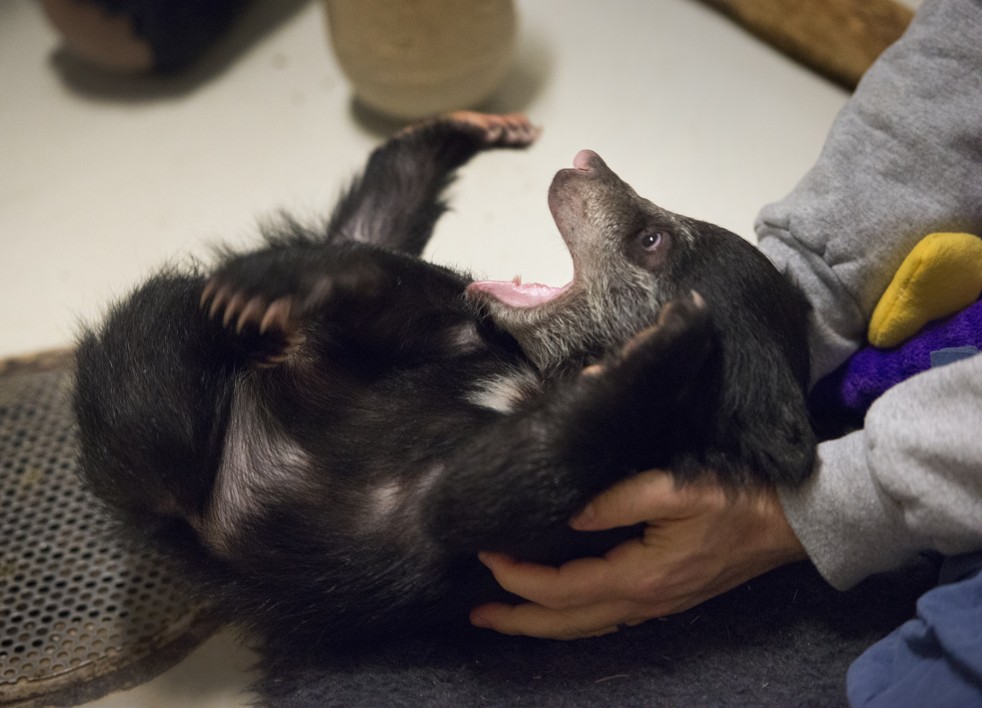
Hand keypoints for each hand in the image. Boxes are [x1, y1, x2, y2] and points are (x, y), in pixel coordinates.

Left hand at [470, 469, 806, 638]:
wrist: (790, 525)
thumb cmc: (737, 500)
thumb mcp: (678, 488)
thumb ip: (620, 499)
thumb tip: (572, 513)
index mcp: (641, 575)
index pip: (563, 588)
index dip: (521, 578)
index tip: (489, 556)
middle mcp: (644, 601)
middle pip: (566, 623)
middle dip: (518, 620)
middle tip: (477, 615)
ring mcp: (656, 606)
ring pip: (585, 627)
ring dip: (541, 624)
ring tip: (507, 616)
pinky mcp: (665, 599)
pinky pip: (606, 619)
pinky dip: (573, 618)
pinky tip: (560, 608)